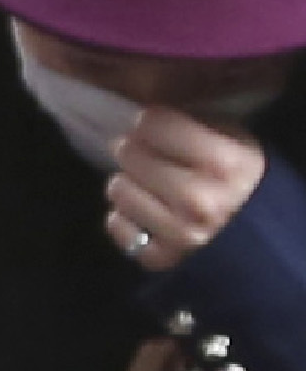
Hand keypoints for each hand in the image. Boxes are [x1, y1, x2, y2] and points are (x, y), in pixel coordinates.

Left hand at [108, 102, 265, 271]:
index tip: (155, 128)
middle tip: (150, 157)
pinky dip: (124, 218)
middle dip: (136, 151)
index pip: (153, 122)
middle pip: (129, 153)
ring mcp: (181, 232)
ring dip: (128, 183)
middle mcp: (201, 199)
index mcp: (224, 162)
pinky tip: (145, 213)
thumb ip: (192, 122)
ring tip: (150, 185)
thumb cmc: (235, 176)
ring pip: (117, 188)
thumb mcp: (233, 138)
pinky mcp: (162, 257)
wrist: (254, 231)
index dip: (149, 121)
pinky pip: (116, 225)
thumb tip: (144, 113)